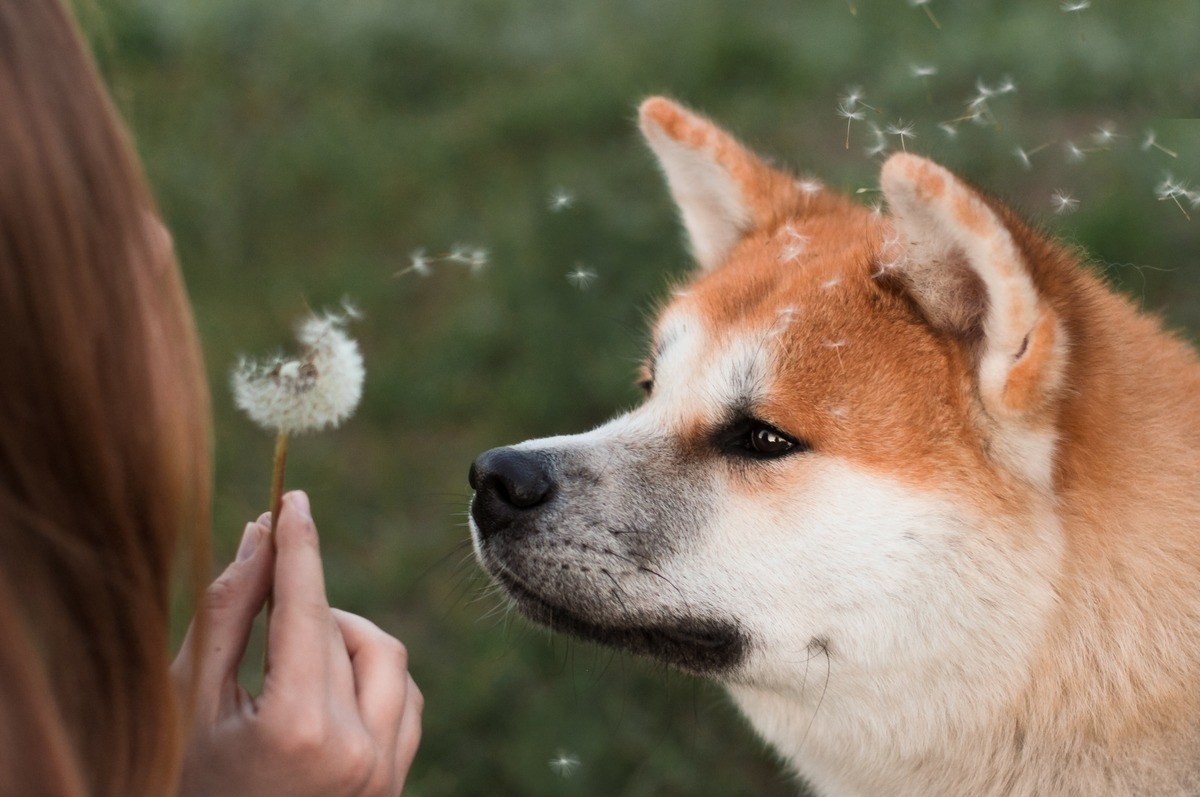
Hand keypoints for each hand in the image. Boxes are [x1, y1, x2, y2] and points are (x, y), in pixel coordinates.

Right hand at [172, 491, 421, 796]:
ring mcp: (384, 770)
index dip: (300, 547)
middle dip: (300, 606)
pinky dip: (371, 674)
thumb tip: (261, 535)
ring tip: (289, 660)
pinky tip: (327, 689)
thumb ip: (228, 616)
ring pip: (386, 655)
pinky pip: (404, 695)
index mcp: (296, 730)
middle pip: (340, 630)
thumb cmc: (189, 785)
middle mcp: (355, 751)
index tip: (293, 499)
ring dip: (342, 638)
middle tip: (262, 611)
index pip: (306, 611)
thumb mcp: (192, 704)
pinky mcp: (398, 779)